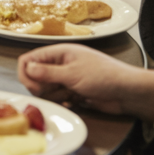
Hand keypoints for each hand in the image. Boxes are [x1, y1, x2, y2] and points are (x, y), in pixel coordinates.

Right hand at [18, 44, 153, 120]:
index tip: (32, 86)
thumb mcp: (72, 73)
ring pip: (45, 90)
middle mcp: (59, 64)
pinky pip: (56, 98)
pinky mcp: (71, 92)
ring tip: (71, 94)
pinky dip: (62, 102)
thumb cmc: (104, 76)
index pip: (29, 59)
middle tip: (57, 89)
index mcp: (58, 53)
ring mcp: (65, 79)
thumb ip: (47, 72)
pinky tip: (74, 101)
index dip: (26, 73)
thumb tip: (27, 68)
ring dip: (54, 95)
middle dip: (42, 87)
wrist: (127, 92)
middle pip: (34, 77)